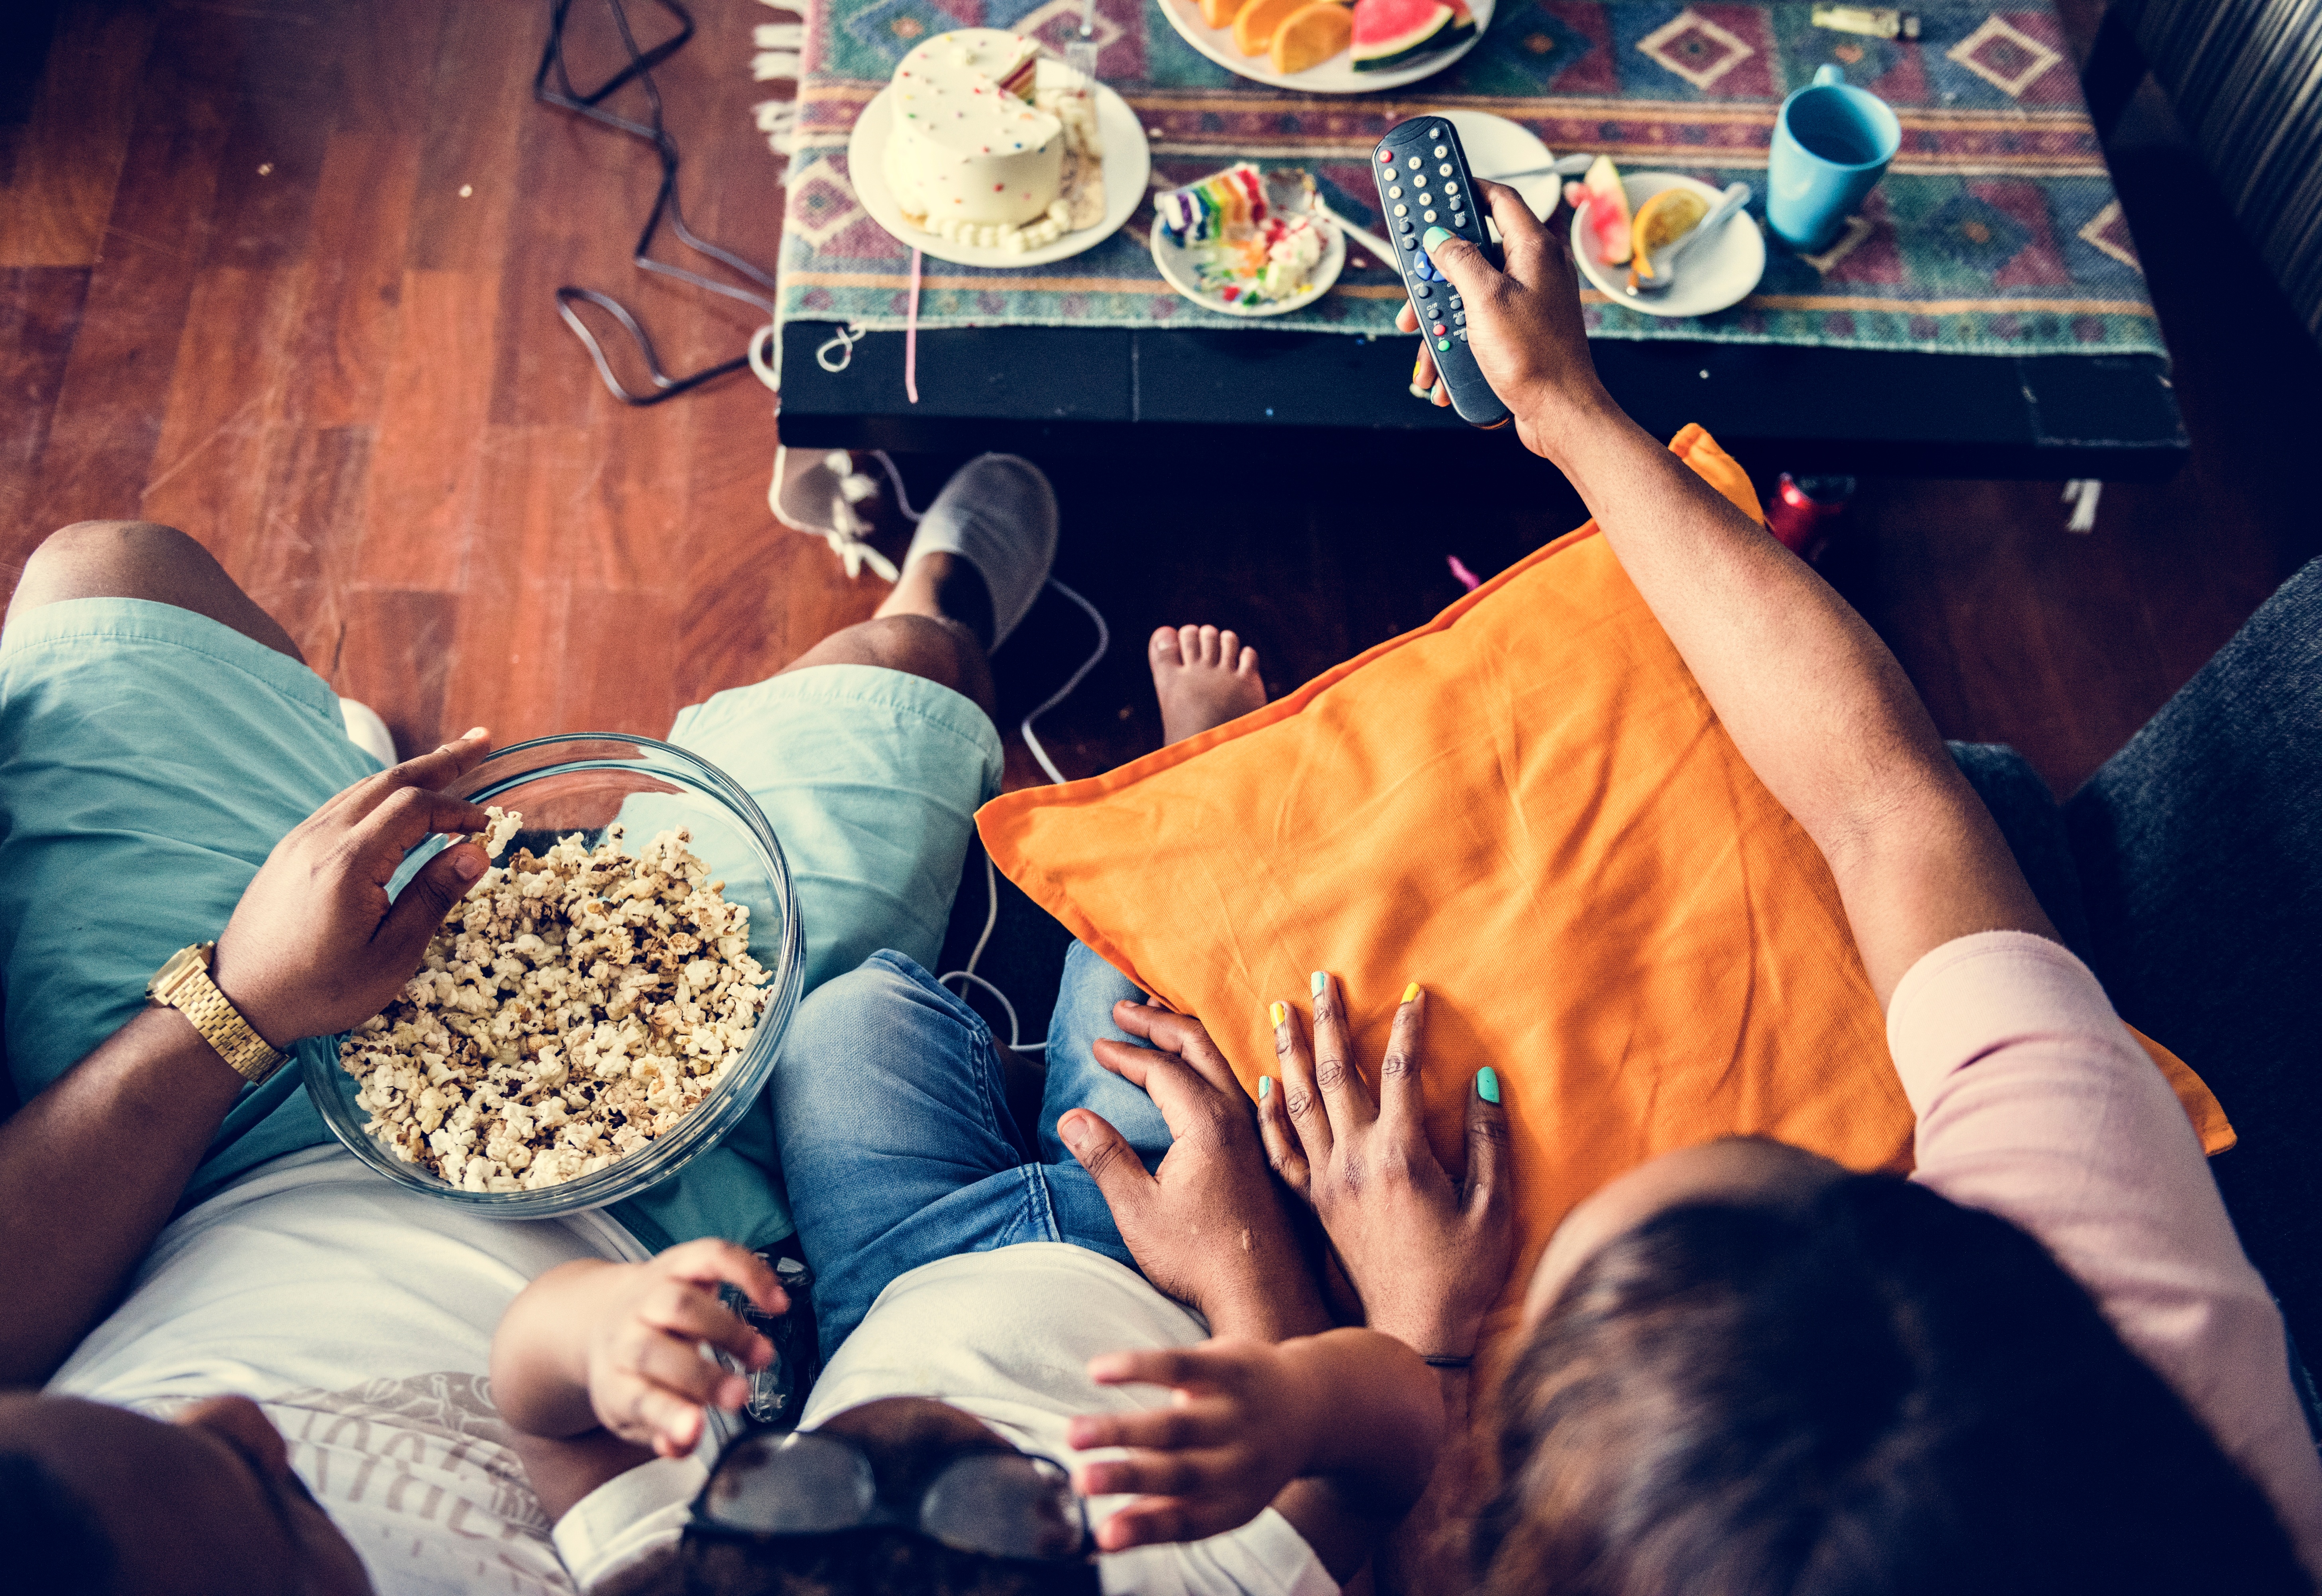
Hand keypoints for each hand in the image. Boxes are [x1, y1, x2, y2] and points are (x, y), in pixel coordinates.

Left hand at [210, 729, 497, 1046]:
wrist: (238, 1002)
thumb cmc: (320, 989)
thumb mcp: (391, 955)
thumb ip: (432, 897)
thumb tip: (476, 852)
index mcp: (349, 862)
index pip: (414, 808)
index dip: (457, 809)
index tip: (487, 827)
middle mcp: (321, 838)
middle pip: (389, 781)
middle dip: (441, 760)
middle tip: (483, 741)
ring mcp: (300, 840)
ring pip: (363, 788)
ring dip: (410, 773)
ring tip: (449, 763)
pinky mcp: (290, 851)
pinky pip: (343, 805)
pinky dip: (380, 794)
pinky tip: (397, 802)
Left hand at [579, 1240, 787, 1457]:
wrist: (604, 1316)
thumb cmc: (634, 1374)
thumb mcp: (635, 1416)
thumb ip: (663, 1433)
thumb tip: (684, 1444)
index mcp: (615, 1379)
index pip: (635, 1399)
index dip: (667, 1415)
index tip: (694, 1430)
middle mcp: (625, 1333)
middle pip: (653, 1349)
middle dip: (701, 1375)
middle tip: (740, 1397)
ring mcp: (650, 1294)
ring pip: (681, 1303)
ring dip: (728, 1330)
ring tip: (762, 1356)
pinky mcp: (677, 1262)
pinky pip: (712, 1257)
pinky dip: (748, 1273)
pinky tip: (775, 1300)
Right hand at [1058, 1002, 1326, 1340]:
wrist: (1264, 1296)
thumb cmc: (1200, 1259)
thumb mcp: (1138, 1211)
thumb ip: (1105, 1158)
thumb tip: (1071, 1117)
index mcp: (1206, 1124)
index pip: (1161, 1067)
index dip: (1126, 1052)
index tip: (1097, 1044)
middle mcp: (1238, 1118)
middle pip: (1197, 1047)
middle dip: (1158, 1021)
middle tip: (1125, 1008)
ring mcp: (1257, 1133)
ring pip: (1222, 1064)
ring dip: (1187, 1038)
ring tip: (1161, 1026)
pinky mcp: (1267, 1152)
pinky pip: (1240, 1087)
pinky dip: (1213, 1066)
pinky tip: (1209, 1076)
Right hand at [1066, 1340, 1315, 1551]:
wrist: (1311, 1405)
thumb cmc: (1243, 1460)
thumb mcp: (1220, 1497)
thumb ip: (1161, 1515)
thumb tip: (1099, 1539)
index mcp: (1232, 1502)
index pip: (1184, 1522)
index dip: (1142, 1531)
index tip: (1101, 1537)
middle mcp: (1238, 1462)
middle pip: (1176, 1473)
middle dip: (1127, 1479)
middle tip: (1080, 1483)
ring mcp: (1236, 1412)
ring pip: (1174, 1424)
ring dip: (1121, 1429)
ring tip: (1074, 1434)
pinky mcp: (1230, 1367)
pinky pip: (1179, 1365)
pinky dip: (1137, 1367)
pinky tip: (1098, 1371)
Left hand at [1256, 977, 1512, 1358]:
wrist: (1414, 1335)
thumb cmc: (1463, 1275)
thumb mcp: (1493, 1208)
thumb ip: (1489, 1141)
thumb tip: (1483, 1078)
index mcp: (1400, 1155)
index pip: (1400, 1071)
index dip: (1408, 1027)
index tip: (1414, 990)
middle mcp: (1355, 1160)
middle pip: (1336, 1075)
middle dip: (1328, 1021)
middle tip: (1319, 978)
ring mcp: (1328, 1182)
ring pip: (1299, 1103)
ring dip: (1290, 1052)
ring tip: (1280, 1010)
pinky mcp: (1314, 1205)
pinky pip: (1283, 1151)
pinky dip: (1271, 1113)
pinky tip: (1265, 1084)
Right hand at [1395, 181, 1612, 461]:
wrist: (1560, 412)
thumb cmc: (1534, 356)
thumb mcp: (1484, 299)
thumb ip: (1458, 259)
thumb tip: (1440, 238)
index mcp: (1533, 248)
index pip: (1497, 198)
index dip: (1464, 189)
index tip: (1434, 188)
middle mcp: (1533, 270)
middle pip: (1472, 252)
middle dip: (1437, 276)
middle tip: (1414, 290)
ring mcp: (1527, 301)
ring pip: (1468, 294)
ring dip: (1440, 321)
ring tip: (1425, 347)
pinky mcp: (1519, 331)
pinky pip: (1477, 325)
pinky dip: (1456, 344)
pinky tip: (1442, 372)